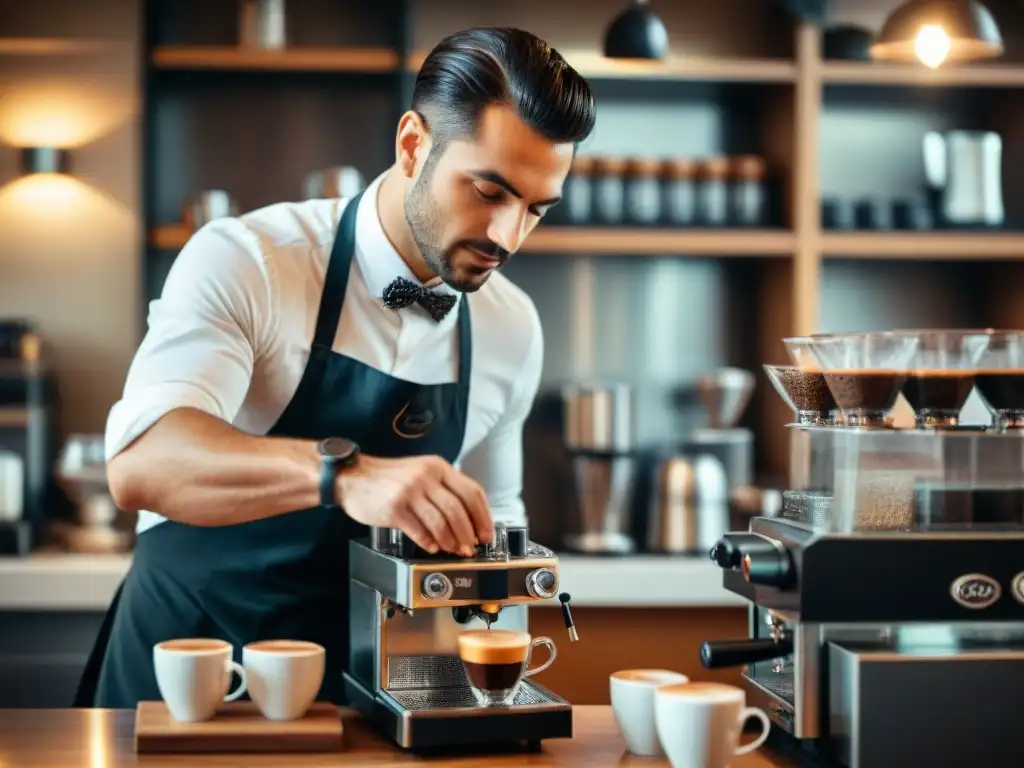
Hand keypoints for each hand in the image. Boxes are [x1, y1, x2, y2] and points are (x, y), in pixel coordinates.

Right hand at [336, 454, 492, 554]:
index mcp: (438, 467)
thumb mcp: (420, 473)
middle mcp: (426, 477)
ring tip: (453, 550)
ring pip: (441, 522)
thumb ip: (443, 489)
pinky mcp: (394, 508)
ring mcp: (410, 492)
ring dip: (451, 541)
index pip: (472, 492)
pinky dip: (429, 542)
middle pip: (458, 510)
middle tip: (471, 547)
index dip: (483, 516)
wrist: (353, 477)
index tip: (486, 533)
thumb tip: (468, 520)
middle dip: (468, 533)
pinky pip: (419, 531)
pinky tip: (432, 547)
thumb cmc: (388, 479)